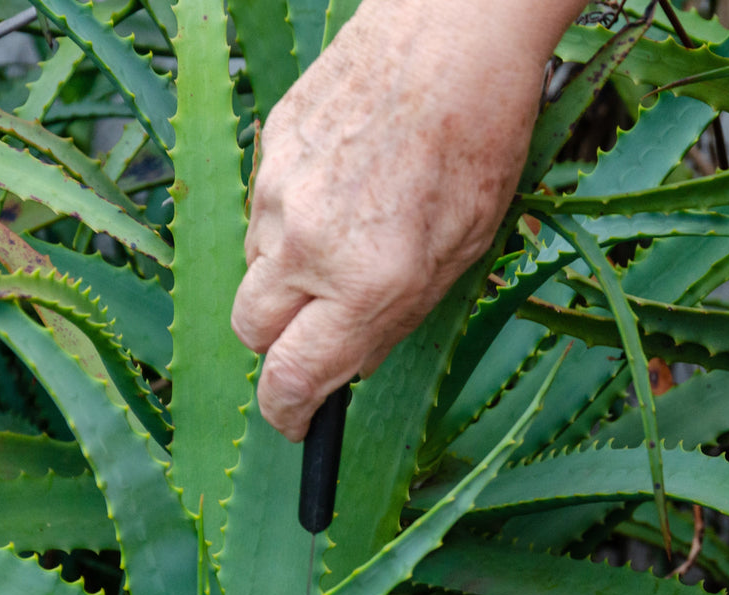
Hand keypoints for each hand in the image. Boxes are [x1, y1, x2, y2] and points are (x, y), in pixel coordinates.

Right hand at [231, 0, 581, 439]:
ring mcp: (278, 192)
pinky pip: (261, 211)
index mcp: (368, 283)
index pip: (292, 378)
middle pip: (252, 331)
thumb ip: (395, 318)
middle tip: (318, 333)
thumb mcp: (461, 252)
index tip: (293, 422)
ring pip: (253, 268)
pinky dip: (288, 220)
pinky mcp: (267, 147)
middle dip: (278, 346)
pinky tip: (341, 187)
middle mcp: (310, 245)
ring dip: (286, 277)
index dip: (289, 413)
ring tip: (347, 237)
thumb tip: (347, 366)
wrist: (451, 33)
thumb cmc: (477, 141)